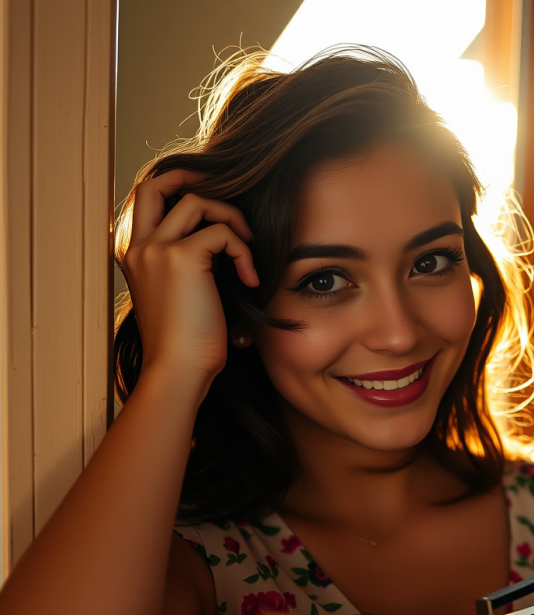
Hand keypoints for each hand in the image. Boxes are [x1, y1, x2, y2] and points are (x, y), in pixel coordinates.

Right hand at [122, 169, 258, 388]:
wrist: (177, 371)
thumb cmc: (185, 345)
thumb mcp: (179, 296)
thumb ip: (187, 265)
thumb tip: (220, 243)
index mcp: (133, 256)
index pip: (143, 200)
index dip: (174, 187)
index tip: (208, 196)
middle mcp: (138, 247)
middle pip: (155, 182)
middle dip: (191, 174)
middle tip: (226, 189)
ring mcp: (156, 249)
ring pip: (196, 200)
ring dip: (231, 217)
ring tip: (248, 246)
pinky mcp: (182, 258)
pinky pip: (222, 232)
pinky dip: (244, 250)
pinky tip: (249, 278)